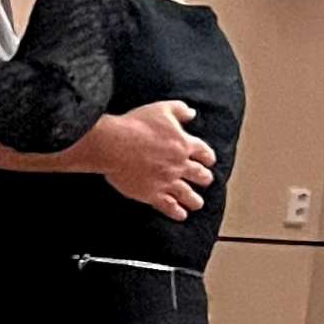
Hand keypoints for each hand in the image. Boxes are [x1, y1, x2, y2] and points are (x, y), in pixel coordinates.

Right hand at [87, 99, 214, 218]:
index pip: (204, 153)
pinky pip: (169, 206)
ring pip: (188, 194)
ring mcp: (166, 181)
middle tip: (205, 180)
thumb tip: (192, 113)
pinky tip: (181, 215)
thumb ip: (180, 109)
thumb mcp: (161, 109)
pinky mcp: (152, 193)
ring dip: (194, 199)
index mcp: (184, 144)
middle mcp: (179, 165)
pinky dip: (177, 212)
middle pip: (200, 175)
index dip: (208, 157)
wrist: (114, 144)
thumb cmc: (136, 125)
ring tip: (197, 203)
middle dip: (204, 178)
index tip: (208, 160)